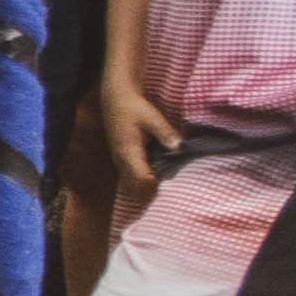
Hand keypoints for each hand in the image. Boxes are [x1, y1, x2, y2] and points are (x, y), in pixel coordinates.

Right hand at [101, 65, 175, 195]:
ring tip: (158, 194)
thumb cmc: (134, 107)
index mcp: (129, 151)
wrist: (116, 98)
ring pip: (128, 182)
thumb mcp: (152, 117)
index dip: (153, 186)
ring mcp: (119, 159)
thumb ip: (165, 133)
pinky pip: (128, 175)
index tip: (168, 187)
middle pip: (133, 185)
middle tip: (165, 196)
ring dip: (142, 189)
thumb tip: (179, 146)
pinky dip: (138, 181)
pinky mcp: (120, 156)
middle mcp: (121, 159)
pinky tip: (151, 182)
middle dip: (147, 193)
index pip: (140, 177)